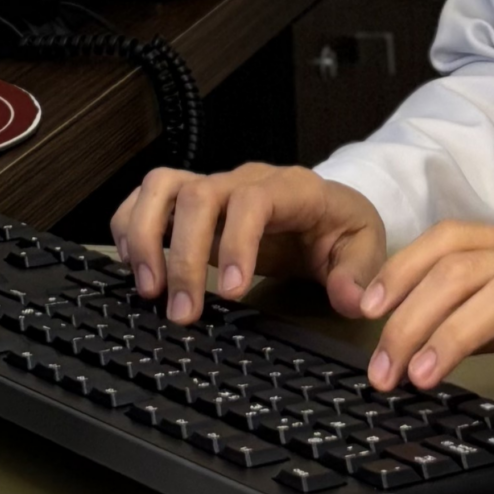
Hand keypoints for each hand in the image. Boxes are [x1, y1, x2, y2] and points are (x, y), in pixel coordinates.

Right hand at [109, 163, 386, 324]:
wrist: (323, 210)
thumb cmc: (339, 228)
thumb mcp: (364, 248)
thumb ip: (359, 274)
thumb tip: (351, 300)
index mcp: (291, 189)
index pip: (255, 201)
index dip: (237, 242)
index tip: (232, 292)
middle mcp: (244, 181)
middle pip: (199, 196)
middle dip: (185, 256)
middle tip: (183, 312)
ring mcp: (211, 187)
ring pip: (162, 186)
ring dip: (146, 236)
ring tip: (148, 289)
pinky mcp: (186, 201)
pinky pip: (147, 196)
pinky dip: (130, 225)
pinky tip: (131, 264)